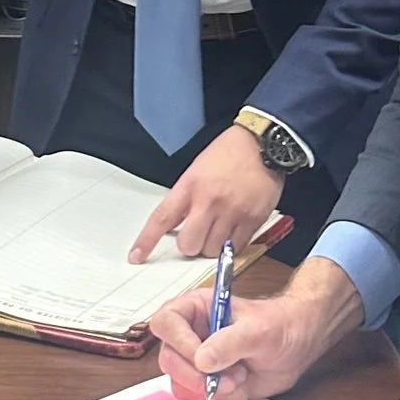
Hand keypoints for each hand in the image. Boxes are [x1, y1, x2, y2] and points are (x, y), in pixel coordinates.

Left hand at [129, 127, 283, 261]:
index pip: (162, 218)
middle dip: (190, 245)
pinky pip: (236, 248)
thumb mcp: (197, 169)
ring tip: (218, 228)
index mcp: (190, 185)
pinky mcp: (252, 220)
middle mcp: (209, 201)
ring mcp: (232, 212)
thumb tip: (175, 225)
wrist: (262, 143)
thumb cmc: (229, 153)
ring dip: (211, 246)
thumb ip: (186, 197)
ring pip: (212, 251)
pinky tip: (233, 230)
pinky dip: (231, 246)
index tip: (137, 256)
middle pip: (188, 245)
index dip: (147, 241)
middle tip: (196, 233)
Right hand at [144, 265, 358, 399]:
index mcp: (194, 310)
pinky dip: (224, 399)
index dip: (180, 343)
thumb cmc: (280, 325)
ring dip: (213, 389)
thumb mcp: (259, 329)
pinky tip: (242, 385)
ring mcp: (196, 362)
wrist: (297, 344)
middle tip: (230, 377)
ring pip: (181, 385)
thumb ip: (230, 342)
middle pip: (169, 361)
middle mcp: (189, 336)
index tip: (204, 359)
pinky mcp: (207, 384)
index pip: (166, 324)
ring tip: (240, 376)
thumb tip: (203, 359)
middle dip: (199, 376)